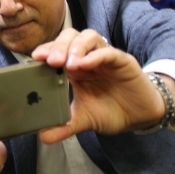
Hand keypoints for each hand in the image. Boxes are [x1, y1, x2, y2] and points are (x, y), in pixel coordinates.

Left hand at [31, 28, 167, 140]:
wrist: (140, 116)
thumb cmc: (110, 111)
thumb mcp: (84, 119)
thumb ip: (65, 125)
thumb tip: (43, 136)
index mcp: (73, 67)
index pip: (56, 50)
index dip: (45, 50)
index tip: (34, 58)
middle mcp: (86, 57)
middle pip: (69, 38)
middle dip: (58, 46)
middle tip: (50, 60)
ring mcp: (104, 56)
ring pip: (87, 37)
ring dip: (75, 47)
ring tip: (68, 64)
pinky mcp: (122, 60)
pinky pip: (108, 51)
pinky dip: (96, 55)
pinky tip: (86, 64)